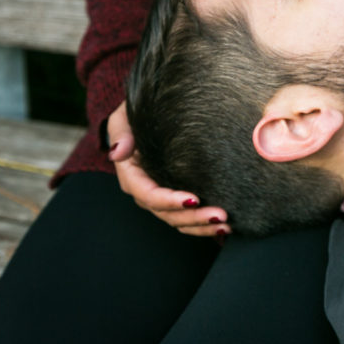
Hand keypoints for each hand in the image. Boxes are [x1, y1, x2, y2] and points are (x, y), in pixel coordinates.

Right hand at [107, 101, 230, 236]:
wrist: (151, 116)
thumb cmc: (137, 116)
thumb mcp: (124, 118)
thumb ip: (122, 133)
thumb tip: (118, 152)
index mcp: (132, 175)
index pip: (149, 194)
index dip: (169, 200)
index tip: (194, 198)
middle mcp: (146, 191)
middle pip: (167, 213)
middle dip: (193, 217)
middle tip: (220, 215)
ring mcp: (163, 197)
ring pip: (180, 220)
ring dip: (202, 226)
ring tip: (225, 226)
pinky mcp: (177, 197)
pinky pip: (188, 217)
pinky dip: (204, 225)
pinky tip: (225, 227)